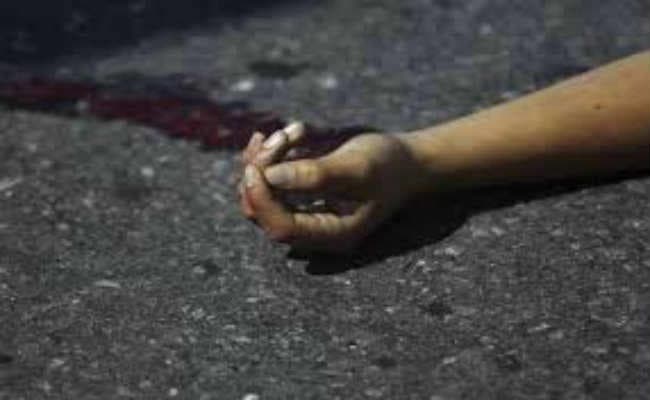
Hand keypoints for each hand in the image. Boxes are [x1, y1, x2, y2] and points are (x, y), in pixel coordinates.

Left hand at [239, 123, 423, 252]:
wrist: (407, 161)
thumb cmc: (388, 165)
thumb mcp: (357, 167)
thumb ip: (316, 175)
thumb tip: (270, 176)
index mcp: (332, 234)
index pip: (282, 227)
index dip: (262, 199)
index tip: (255, 166)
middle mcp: (315, 230)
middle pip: (264, 212)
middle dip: (262, 172)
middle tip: (278, 137)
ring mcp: (307, 214)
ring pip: (264, 194)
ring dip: (266, 160)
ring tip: (288, 132)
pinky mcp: (302, 196)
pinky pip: (272, 181)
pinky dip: (274, 156)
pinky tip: (291, 133)